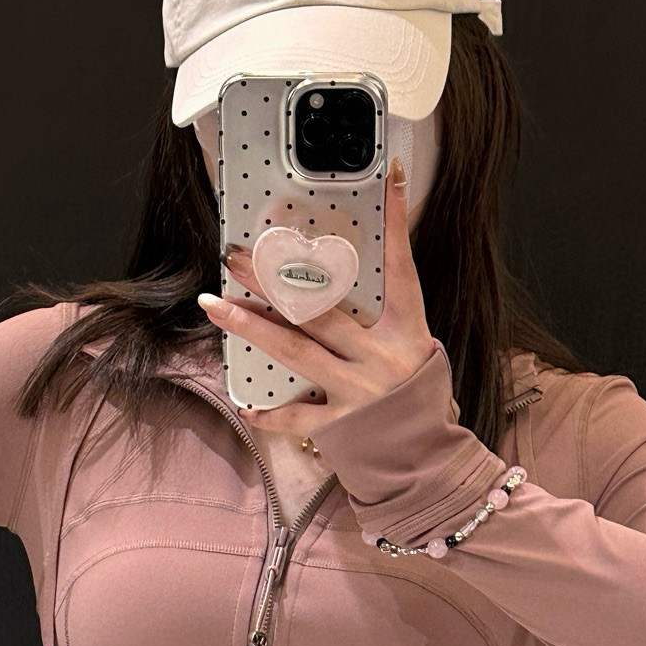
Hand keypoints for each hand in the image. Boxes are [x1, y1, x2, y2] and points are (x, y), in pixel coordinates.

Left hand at [197, 156, 434, 438]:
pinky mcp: (341, 426)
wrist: (429, 465)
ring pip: (296, 351)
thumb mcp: (417, 355)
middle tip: (237, 257)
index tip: (388, 179)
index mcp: (407, 333)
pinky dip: (270, 413)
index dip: (396, 224)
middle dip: (274, 280)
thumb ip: (383, 325)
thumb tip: (340, 292)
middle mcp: (381, 358)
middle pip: (321, 308)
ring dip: (251, 327)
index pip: (401, 268)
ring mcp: (359, 392)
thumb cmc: (420, 405)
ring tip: (216, 307)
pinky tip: (245, 403)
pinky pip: (296, 417)